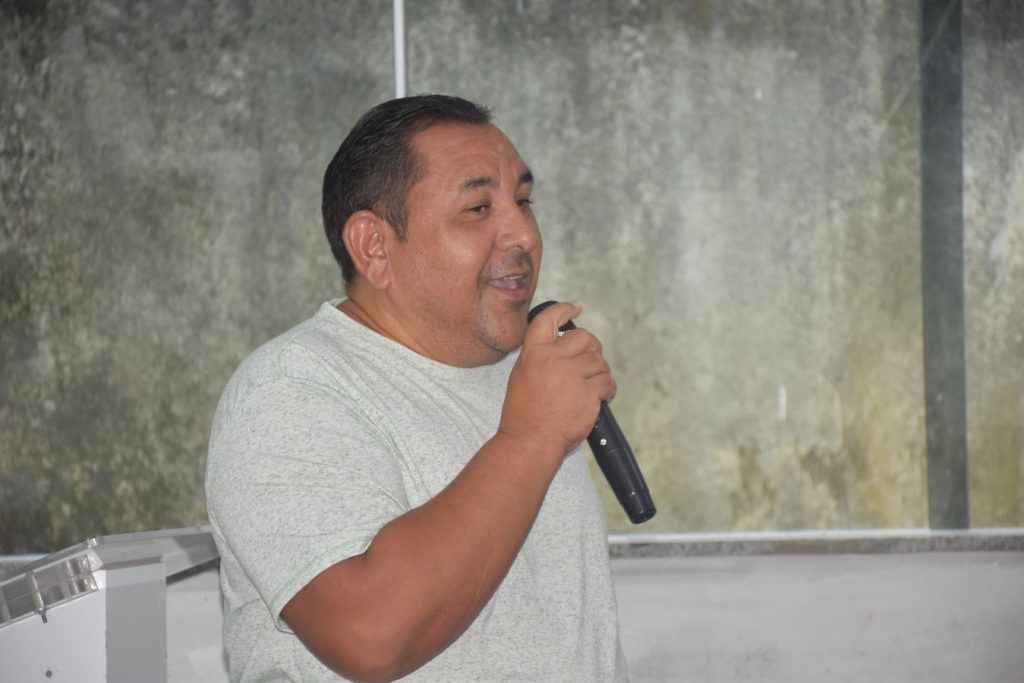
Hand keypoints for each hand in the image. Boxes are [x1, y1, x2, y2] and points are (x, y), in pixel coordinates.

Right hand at [499, 301, 615, 457]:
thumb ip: (541, 356)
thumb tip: (563, 345)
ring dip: (600, 373)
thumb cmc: (525, 414)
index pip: (549, 319)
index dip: (565, 309)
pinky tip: (600, 397)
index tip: (576, 307)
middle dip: (592, 349)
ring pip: (599, 361)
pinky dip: (608, 389)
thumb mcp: (522, 375)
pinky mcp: (588, 392)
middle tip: (590, 363)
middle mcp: (553, 358)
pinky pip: (607, 381)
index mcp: (533, 353)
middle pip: (584, 338)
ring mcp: (572, 374)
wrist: (530, 441)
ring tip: (591, 388)